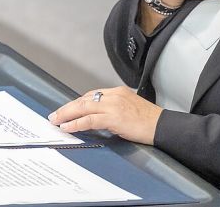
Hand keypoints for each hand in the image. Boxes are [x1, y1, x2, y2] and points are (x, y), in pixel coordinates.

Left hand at [47, 86, 162, 144]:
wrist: (163, 127)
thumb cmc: (149, 121)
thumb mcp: (130, 110)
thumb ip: (115, 110)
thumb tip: (100, 119)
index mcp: (118, 92)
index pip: (92, 95)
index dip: (77, 103)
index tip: (68, 109)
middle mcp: (114, 95)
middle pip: (84, 99)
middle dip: (67, 108)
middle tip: (55, 115)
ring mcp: (114, 105)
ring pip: (83, 107)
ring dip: (67, 114)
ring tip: (56, 120)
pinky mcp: (114, 117)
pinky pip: (89, 119)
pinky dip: (76, 123)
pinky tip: (68, 127)